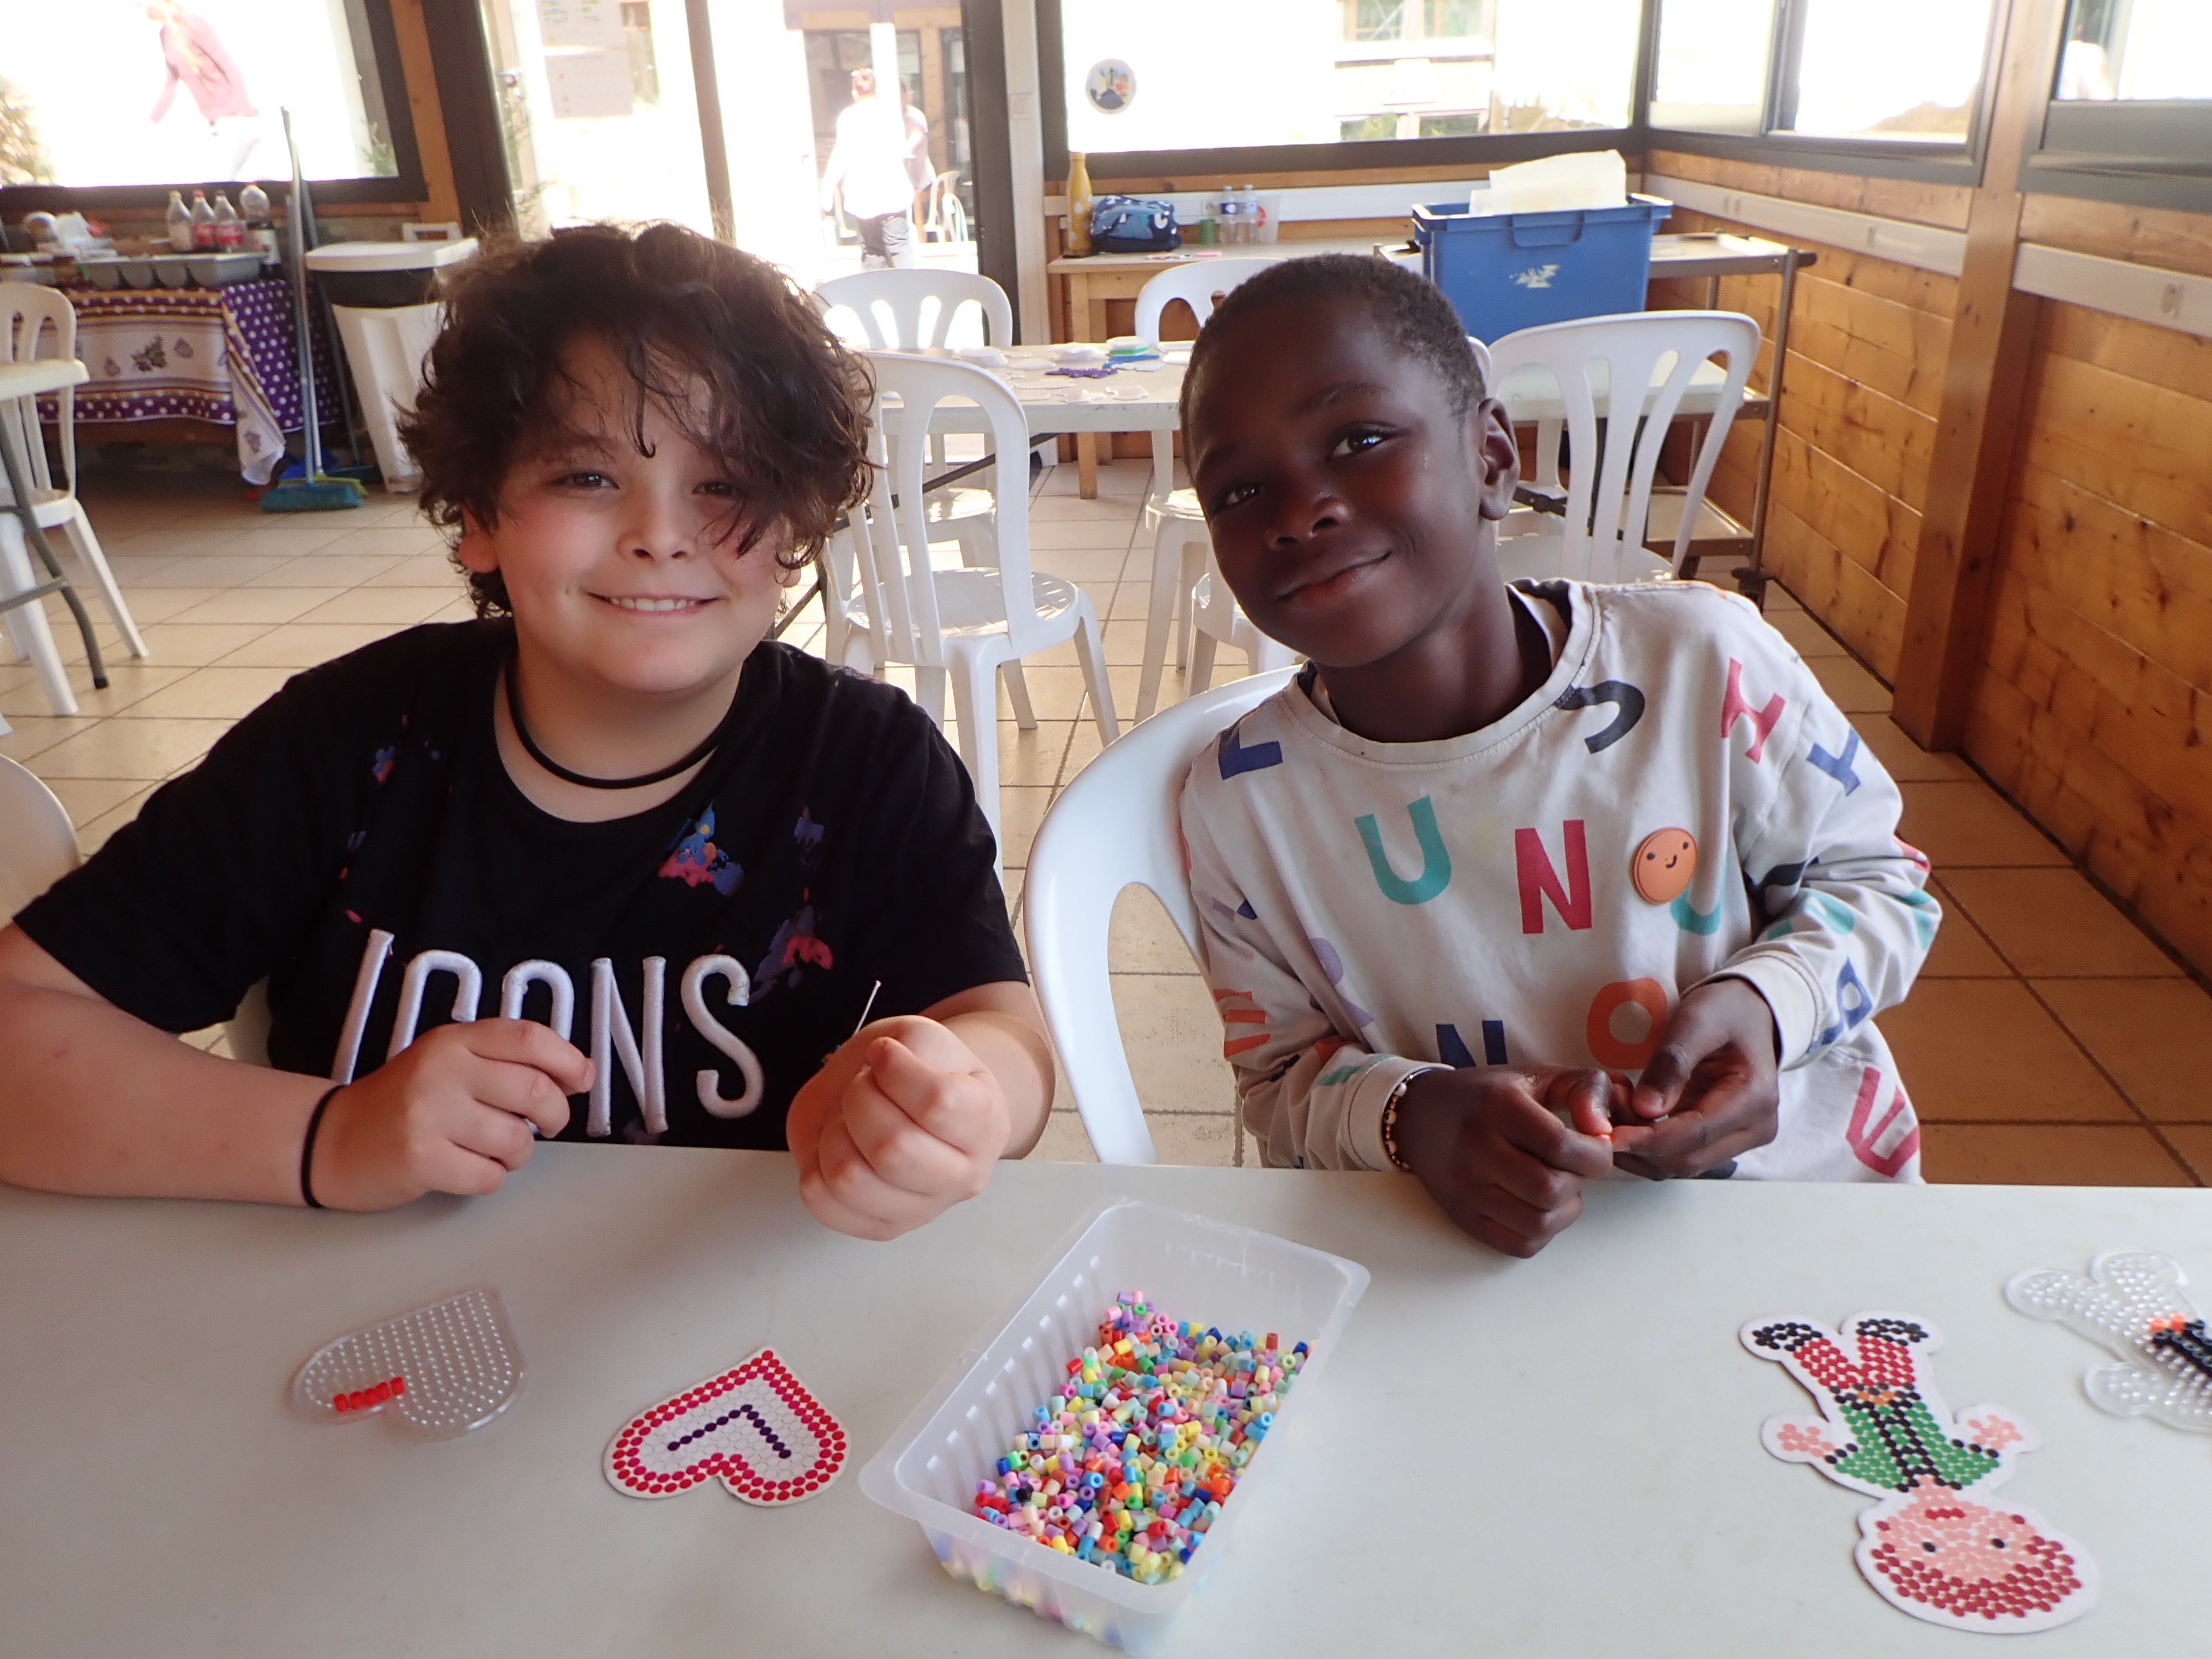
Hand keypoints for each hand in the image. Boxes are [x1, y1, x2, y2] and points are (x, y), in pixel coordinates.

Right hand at [307, 1019, 587, 1210]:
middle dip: (554, 1116)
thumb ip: (503, 1059)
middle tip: (543, 1125)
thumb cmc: (403, 1102)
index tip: (581, 1080)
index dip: (568, 1060)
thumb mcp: (447, 1061)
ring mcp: (429, 1114)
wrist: (331, 1139)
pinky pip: (489, 1176)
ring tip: (488, 1149)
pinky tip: (464, 1167)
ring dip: (516, 1155)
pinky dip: (488, 1178)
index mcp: (454, 1040)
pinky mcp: (421, 1158)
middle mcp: (442, 1070)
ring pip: (517, 1141)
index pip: (529, 1038)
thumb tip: (576, 1073)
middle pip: (535, 1092)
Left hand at [787, 1014, 1011, 1240]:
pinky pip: (824, 1205)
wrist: (915, 1104)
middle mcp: (964, 1175)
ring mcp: (924, 1210)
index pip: (938, 1102)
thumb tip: (880, 1066)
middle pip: (892, 1148)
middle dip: (859, 1100)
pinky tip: (838, 1146)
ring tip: (849, 1118)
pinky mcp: (883, 1229)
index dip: (896, 1070)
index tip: (883, 1053)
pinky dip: (816, 1166)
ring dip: (835, 1133)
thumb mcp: (924, 1037)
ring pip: (851, 1178)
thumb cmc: (922, 1072)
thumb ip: (909, 1046)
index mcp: (986, 1122)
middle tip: (863, 1085)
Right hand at [1393, 1066, 1621, 1257]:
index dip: (1596, 1154)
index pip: (1561, 1145)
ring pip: (1538, 1224)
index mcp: (1498, 1106)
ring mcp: (1466, 1188)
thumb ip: (1584, 1090)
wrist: (1420, 1115)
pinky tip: (1539, 1206)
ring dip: (1563, 1210)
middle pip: (1550, 1189)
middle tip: (1573, 1166)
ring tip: (1558, 1186)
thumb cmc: (1489, 1096)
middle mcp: (1476, 1148)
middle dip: (1578, 1181)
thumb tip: (1606, 1131)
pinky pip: (1518, 1245)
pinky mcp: (1463, 1217)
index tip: (1597, 1147)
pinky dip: (1542, 1232)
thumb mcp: (1538, 1077)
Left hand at [1608, 978, 1779, 1179]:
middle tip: (1604, 1106)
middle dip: (1638, 1143)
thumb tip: (1645, 1109)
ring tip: (1614, 1102)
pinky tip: (1628, 1110)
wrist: (1749, 1014)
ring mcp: (1739, 1139)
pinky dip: (1647, 1142)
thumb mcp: (1697, 1020)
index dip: (1647, 1140)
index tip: (1606, 1134)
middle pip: (1686, 1159)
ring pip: (1679, 1164)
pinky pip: (1677, 1154)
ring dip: (1638, 1146)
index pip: (1695, 1134)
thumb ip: (1672, 1062)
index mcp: (1755, 1098)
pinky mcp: (1721, 1141)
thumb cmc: (1725, 1011)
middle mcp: (1754, 1129)